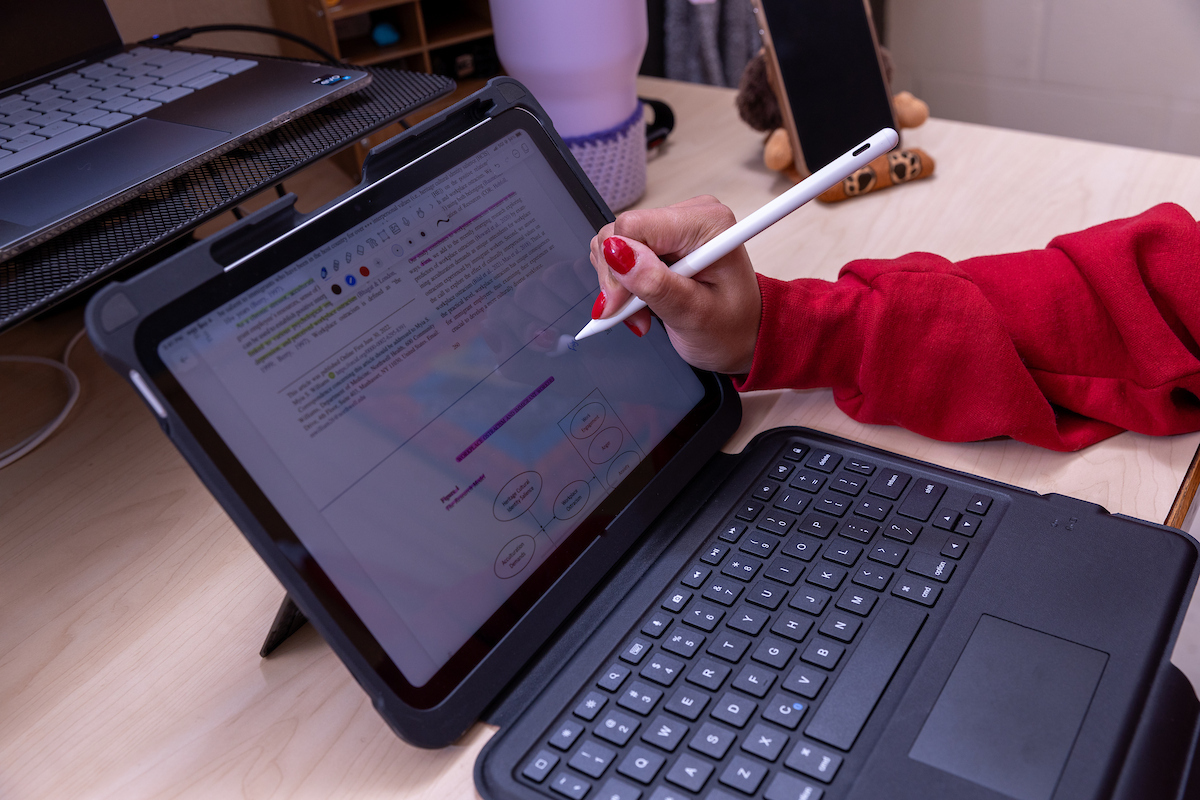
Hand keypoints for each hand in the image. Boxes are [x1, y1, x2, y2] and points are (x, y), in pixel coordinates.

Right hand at [588, 196, 761, 374]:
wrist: (742, 334)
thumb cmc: (730, 327)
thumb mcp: (694, 315)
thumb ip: (656, 283)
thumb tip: (616, 251)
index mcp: (706, 224)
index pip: (633, 226)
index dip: (618, 266)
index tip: (622, 304)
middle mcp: (690, 215)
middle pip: (618, 233)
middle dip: (618, 279)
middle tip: (637, 315)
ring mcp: (674, 225)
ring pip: (613, 243)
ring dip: (620, 284)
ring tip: (644, 311)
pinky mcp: (661, 238)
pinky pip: (620, 251)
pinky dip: (623, 281)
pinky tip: (643, 301)